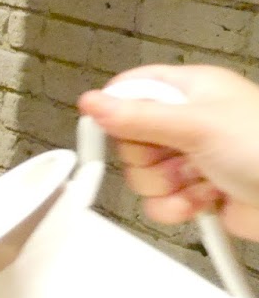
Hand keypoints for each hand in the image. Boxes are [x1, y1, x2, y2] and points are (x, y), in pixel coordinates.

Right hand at [79, 65, 258, 239]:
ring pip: (142, 177)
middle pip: (130, 141)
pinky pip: (158, 203)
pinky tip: (205, 199)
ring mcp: (189, 159)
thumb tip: (91, 101)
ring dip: (167, 187)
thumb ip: (139, 115)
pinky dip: (177, 207)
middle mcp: (186, 122)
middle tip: (178, 155)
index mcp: (190, 90)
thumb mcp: (199, 124)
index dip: (116, 111)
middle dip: (149, 159)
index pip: (130, 90)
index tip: (113, 131)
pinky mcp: (193, 192)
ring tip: (200, 179)